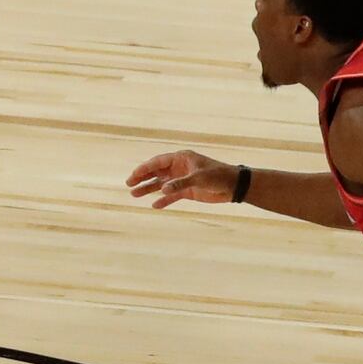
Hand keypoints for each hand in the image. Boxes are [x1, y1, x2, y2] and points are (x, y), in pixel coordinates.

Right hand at [121, 148, 238, 205]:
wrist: (234, 186)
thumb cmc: (218, 176)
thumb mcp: (199, 178)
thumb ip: (181, 183)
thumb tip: (163, 189)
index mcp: (181, 158)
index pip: (158, 162)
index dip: (144, 169)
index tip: (133, 176)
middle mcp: (179, 168)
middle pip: (156, 172)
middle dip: (142, 178)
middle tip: (129, 185)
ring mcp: (182, 180)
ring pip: (161, 184)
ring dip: (149, 189)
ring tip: (134, 194)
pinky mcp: (188, 191)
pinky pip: (172, 196)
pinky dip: (164, 200)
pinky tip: (154, 205)